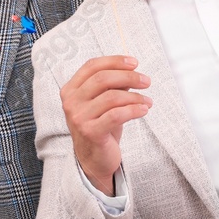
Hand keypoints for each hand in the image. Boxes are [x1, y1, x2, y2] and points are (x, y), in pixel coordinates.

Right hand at [59, 56, 151, 195]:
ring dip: (135, 96)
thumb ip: (111, 86)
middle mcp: (71, 102)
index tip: (134, 62)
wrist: (93, 158)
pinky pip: (117, 115)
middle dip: (129, 77)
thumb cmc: (99, 126)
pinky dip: (134, 110)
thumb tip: (131, 71)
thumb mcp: (101, 102)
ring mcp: (79, 117)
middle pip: (102, 78)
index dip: (114, 61)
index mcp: (71, 90)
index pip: (92, 66)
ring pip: (112, 97)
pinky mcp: (91, 132)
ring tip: (147, 100)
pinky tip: (144, 110)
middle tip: (146, 81)